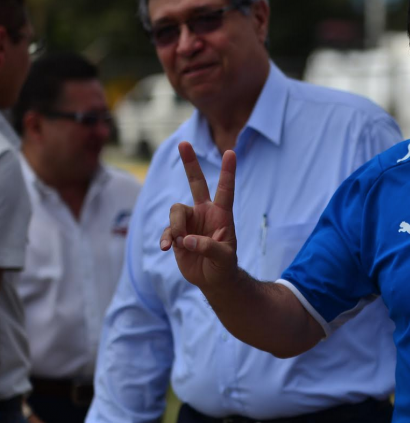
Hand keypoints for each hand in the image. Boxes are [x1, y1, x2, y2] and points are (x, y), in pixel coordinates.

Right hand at [160, 142, 237, 289]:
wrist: (213, 279)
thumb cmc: (224, 266)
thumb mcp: (223, 258)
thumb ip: (208, 247)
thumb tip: (186, 239)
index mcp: (222, 214)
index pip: (225, 190)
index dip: (228, 172)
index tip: (231, 152)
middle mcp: (205, 212)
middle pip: (196, 183)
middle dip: (189, 163)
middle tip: (183, 143)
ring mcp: (190, 221)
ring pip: (176, 210)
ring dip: (177, 227)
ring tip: (182, 244)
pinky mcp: (177, 233)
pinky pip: (167, 229)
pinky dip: (166, 238)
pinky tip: (167, 248)